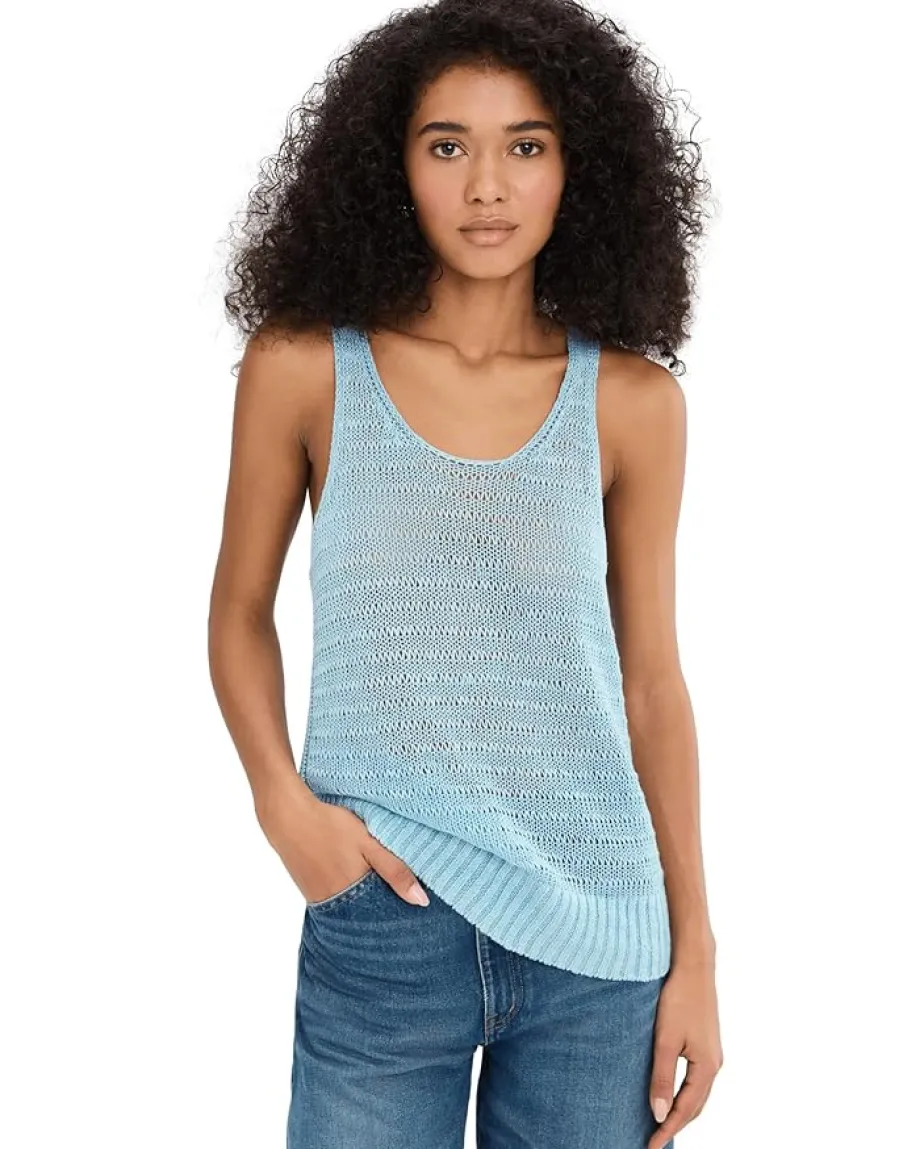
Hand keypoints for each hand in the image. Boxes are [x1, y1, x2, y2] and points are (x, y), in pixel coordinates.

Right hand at [256, 775, 429, 906]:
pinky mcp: (310, 892)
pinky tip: (354, 879)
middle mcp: (336, 904)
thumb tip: (421, 901)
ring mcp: (321, 900)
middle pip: (367, 915)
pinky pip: (336, 901)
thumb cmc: (330, 826)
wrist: (287, 817)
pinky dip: (348, 895)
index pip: (384, 916)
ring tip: (378, 887)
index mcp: (354, 894)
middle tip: (400, 898)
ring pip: (352, 908)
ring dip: (365, 901)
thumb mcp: (368, 843)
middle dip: (383, 908)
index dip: (399, 910)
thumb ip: (395, 871)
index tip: (416, 910)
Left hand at [647, 958, 722, 1148]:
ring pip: (698, 1094)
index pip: (685, 1110)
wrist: (694, 966)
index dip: (667, 1129)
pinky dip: (685, 1093)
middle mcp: (714, 1064)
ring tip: (660, 1123)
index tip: (651, 1146)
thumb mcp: (665, 1040)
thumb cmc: (678, 999)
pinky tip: (671, 1092)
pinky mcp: (706, 1043)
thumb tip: (658, 1113)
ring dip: (681, 1111)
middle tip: (654, 1140)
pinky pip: (697, 1079)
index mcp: (707, 1067)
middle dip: (676, 1124)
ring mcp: (712, 1053)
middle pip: (695, 1107)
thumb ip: (661, 1077)